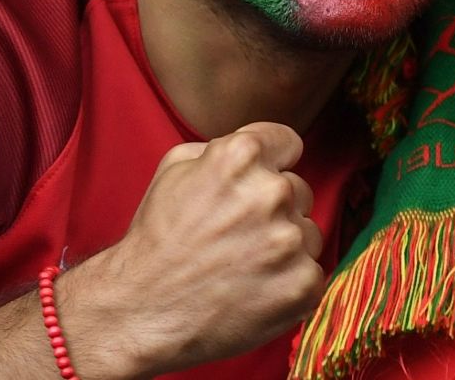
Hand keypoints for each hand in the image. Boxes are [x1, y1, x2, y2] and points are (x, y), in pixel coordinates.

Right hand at [59, 122, 324, 376]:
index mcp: (241, 156)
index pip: (287, 143)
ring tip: (243, 265)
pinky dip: (289, 283)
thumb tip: (259, 150)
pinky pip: (311, 272)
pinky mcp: (302, 283)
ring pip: (308, 233)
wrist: (142, 310)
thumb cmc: (157, 240)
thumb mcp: (174, 167)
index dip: (272, 164)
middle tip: (237, 235)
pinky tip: (255, 290)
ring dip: (285, 246)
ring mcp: (290, 240)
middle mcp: (272, 192)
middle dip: (275, 209)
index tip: (257, 184)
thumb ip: (223, 147)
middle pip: (298, 190)